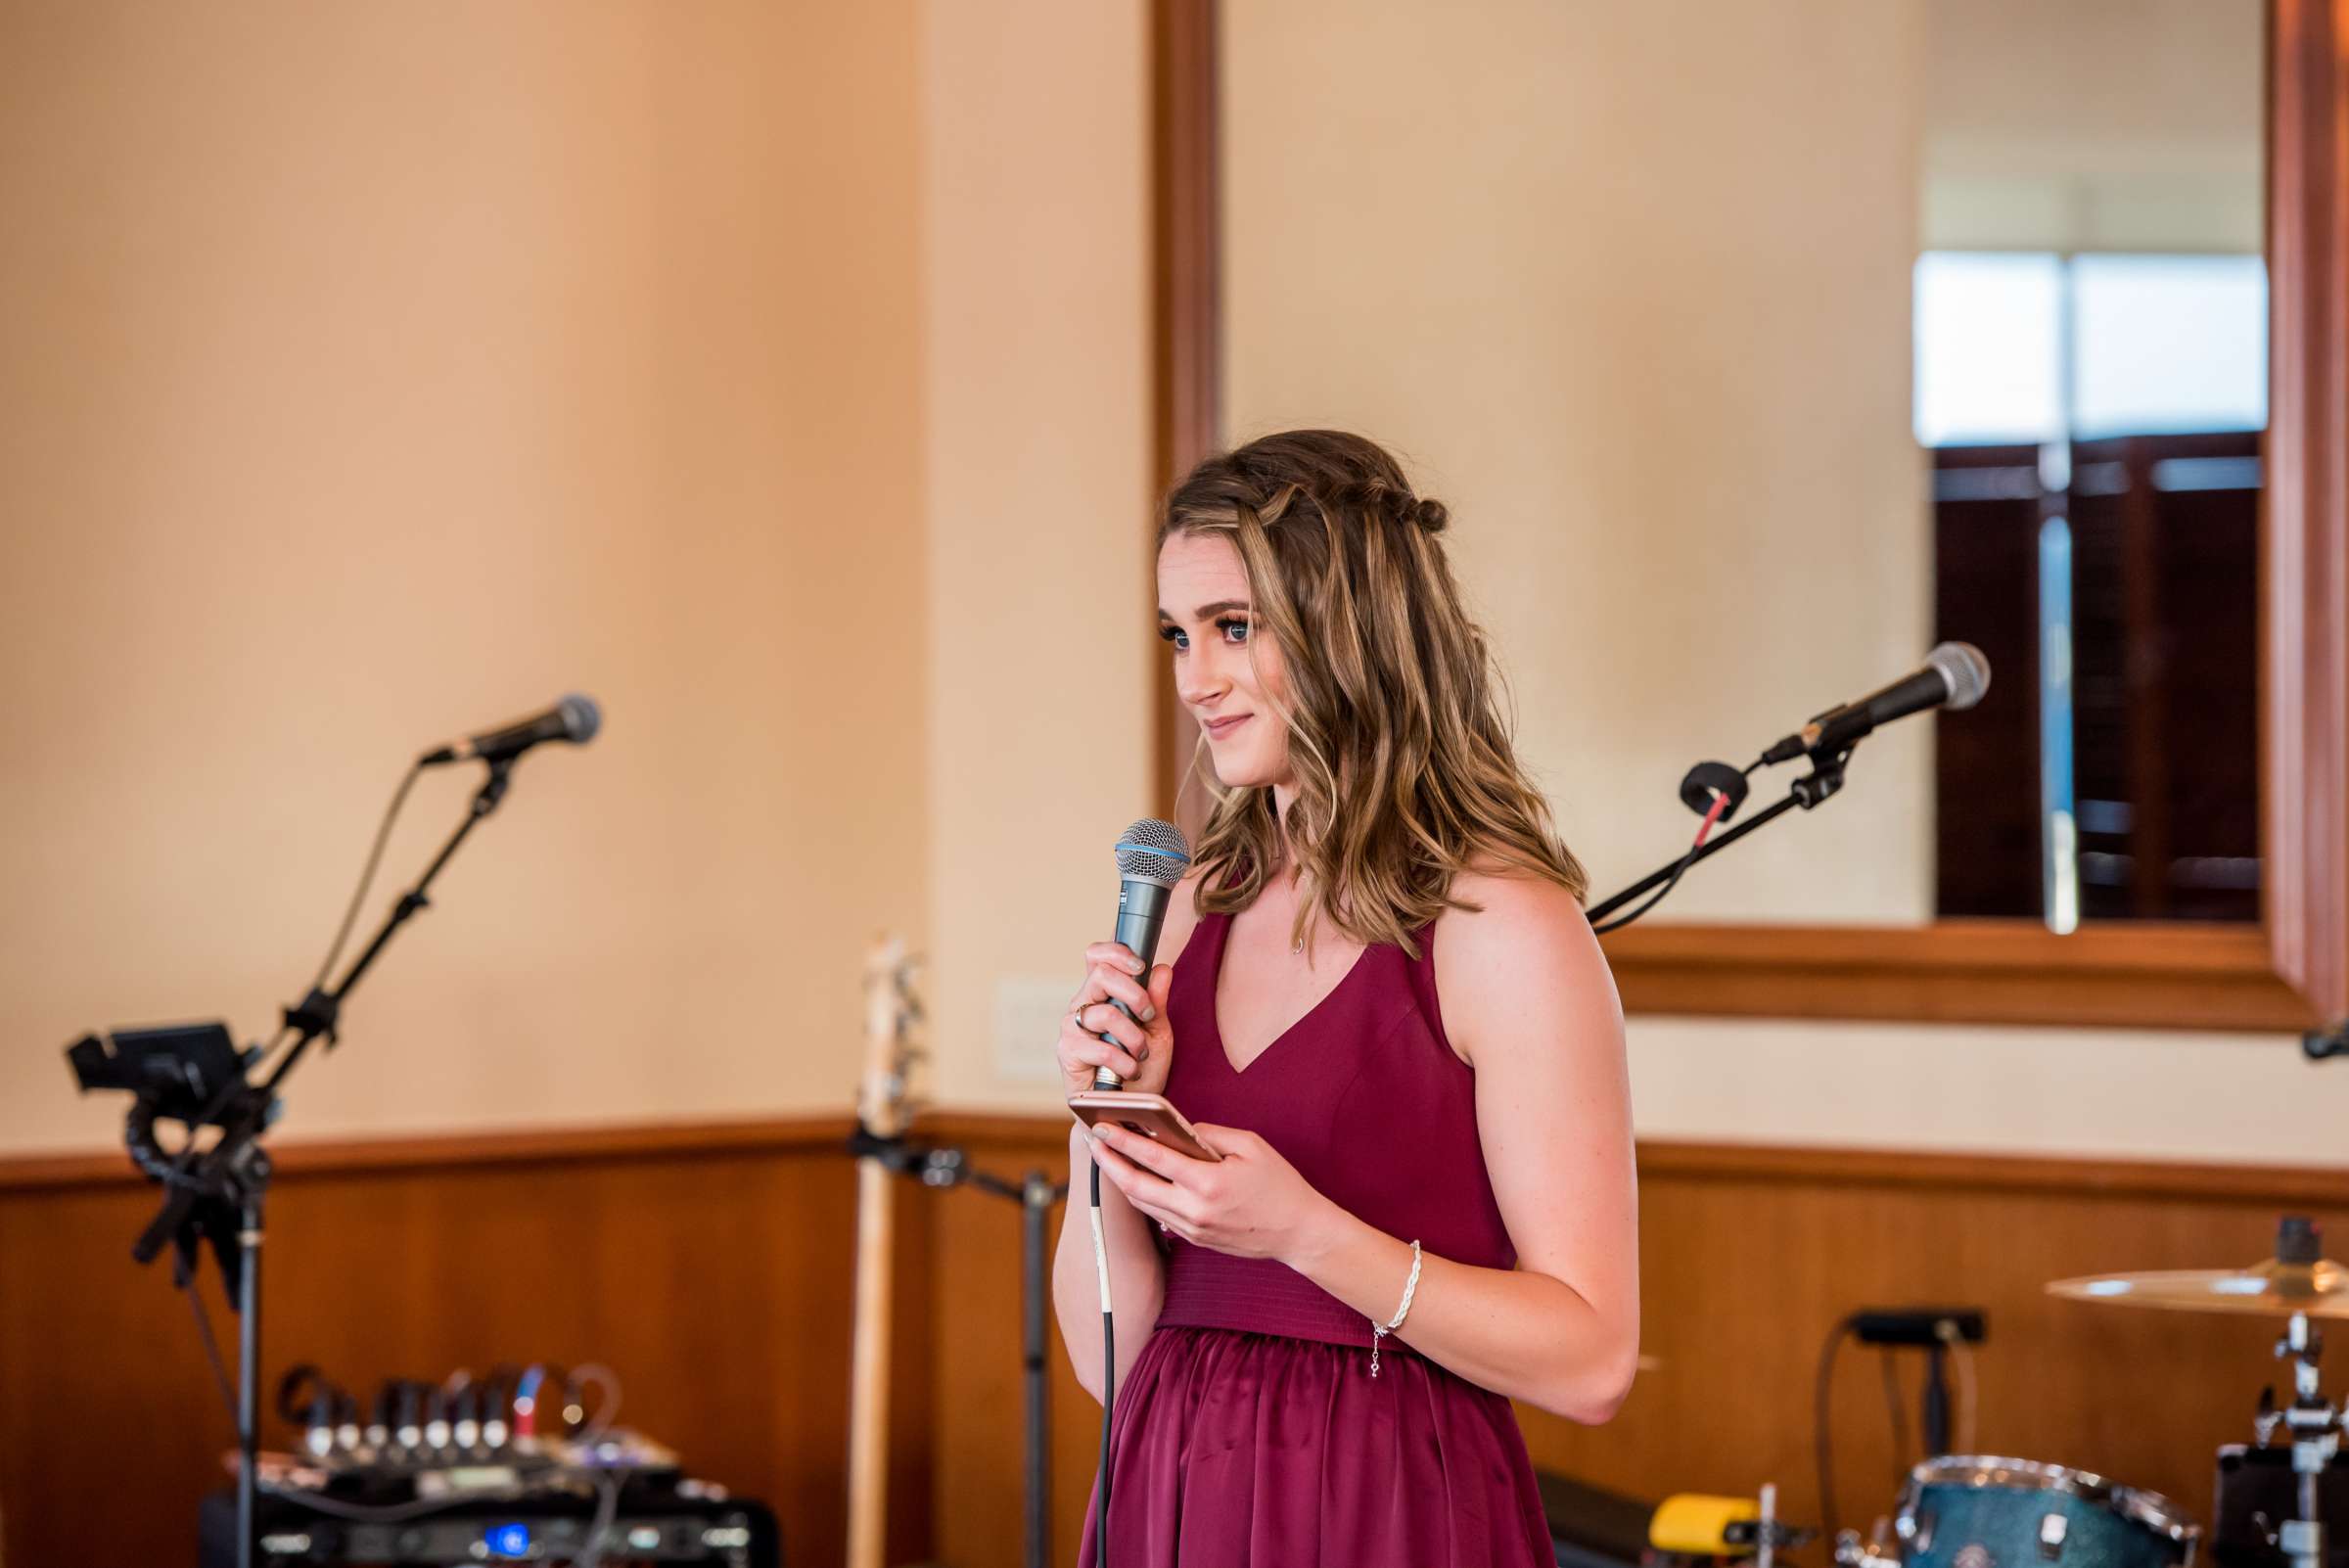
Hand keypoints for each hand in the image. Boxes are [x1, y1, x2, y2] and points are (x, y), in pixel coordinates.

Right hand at [1056, 941, 1174, 1099]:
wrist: (1127, 1110)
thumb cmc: (1141, 1069)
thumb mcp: (1158, 1032)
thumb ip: (1158, 1001)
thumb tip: (1162, 968)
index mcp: (1102, 994)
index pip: (1097, 957)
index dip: (1116, 952)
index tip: (1140, 966)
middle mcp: (1082, 1005)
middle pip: (1100, 974)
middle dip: (1134, 993)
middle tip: (1149, 1015)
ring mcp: (1072, 1028)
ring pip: (1106, 1013)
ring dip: (1133, 1036)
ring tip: (1140, 1054)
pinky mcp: (1068, 1053)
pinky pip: (1100, 1048)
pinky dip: (1124, 1061)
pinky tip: (1130, 1072)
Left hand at [1086, 1121, 1334, 1264]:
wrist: (1299, 1233)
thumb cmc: (1279, 1185)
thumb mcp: (1251, 1146)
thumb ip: (1210, 1134)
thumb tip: (1180, 1129)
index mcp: (1208, 1183)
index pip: (1153, 1158)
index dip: (1122, 1141)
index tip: (1102, 1126)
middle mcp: (1194, 1210)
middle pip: (1136, 1186)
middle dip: (1109, 1162)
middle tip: (1093, 1142)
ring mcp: (1192, 1229)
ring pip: (1143, 1204)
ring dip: (1122, 1180)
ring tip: (1109, 1157)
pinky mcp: (1195, 1239)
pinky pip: (1159, 1215)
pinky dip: (1143, 1196)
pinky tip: (1136, 1179)